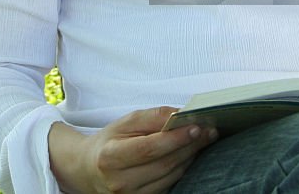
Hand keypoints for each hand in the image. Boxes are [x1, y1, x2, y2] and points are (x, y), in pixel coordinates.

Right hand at [49, 106, 218, 193]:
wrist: (89, 170)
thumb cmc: (109, 142)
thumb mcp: (124, 123)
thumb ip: (151, 117)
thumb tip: (180, 114)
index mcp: (110, 158)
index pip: (149, 148)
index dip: (175, 138)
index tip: (196, 127)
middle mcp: (120, 182)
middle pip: (164, 163)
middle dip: (190, 146)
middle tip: (209, 130)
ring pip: (171, 176)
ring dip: (190, 157)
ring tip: (203, 139)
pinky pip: (170, 185)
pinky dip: (182, 169)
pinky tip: (189, 154)